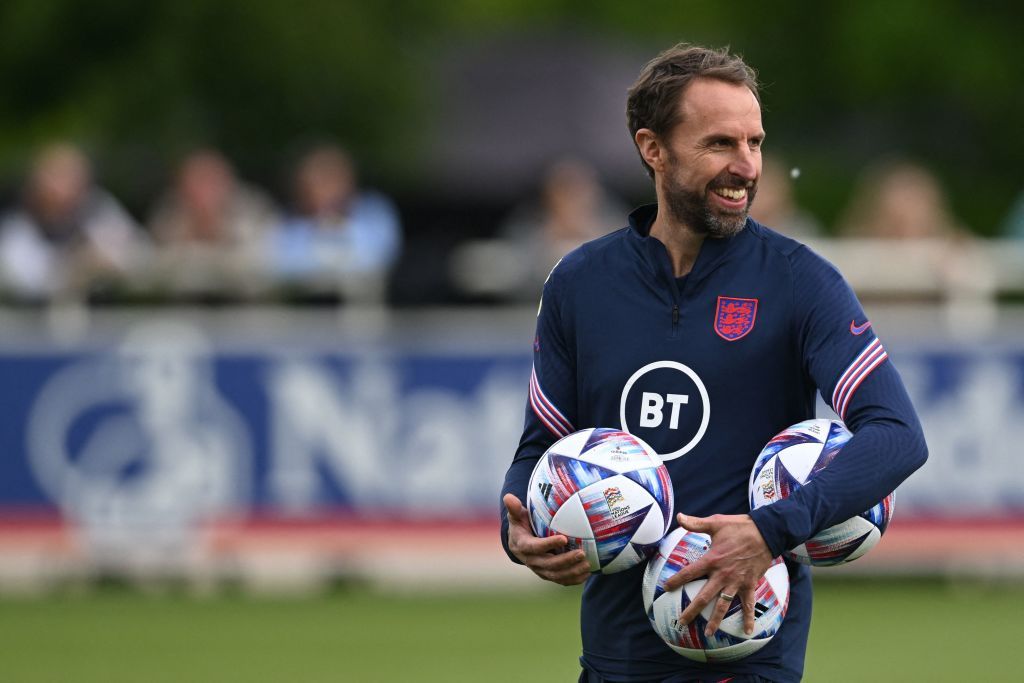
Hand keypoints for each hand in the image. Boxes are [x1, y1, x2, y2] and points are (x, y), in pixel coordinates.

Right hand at [503, 493, 590, 584]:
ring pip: (556, 575)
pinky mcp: (548, 575)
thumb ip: (514, 508)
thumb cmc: (521, 525)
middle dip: (566, 560)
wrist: (518, 544)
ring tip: (587, 564)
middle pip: (549, 564)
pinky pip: (561, 580)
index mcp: (523, 545)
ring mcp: (540, 570)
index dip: (549, 544)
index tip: (564, 539)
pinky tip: (586, 574)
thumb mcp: (517, 516)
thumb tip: (508, 497)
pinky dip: (574, 579)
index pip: (535, 547)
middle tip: (581, 553)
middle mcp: (531, 561)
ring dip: (572, 572)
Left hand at [663, 512, 772, 637]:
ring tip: (708, 633)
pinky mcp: (749, 585)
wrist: (766, 533)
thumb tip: (679, 517)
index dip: (677, 580)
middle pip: (704, 596)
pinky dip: (748, 618)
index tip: (666, 588)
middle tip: (681, 621)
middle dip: (691, 610)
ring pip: (723, 604)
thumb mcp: (716, 522)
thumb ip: (695, 523)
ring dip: (715, 620)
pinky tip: (747, 631)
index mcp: (712, 559)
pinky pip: (749, 604)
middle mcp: (722, 574)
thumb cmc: (739, 527)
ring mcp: (736, 582)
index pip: (690, 572)